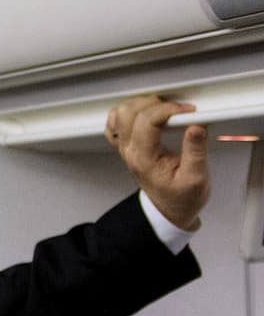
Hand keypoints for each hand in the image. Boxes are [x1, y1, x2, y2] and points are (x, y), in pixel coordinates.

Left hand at [105, 95, 209, 230]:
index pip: (147, 122)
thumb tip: (197, 126)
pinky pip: (117, 124)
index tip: (189, 112)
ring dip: (142, 105)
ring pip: (120, 115)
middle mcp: (131, 151)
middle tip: (179, 110)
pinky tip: (147, 113)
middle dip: (156, 104)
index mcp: (144, 159)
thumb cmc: (182, 199)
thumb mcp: (196, 178)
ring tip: (166, 109)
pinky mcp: (130, 146)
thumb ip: (196, 151)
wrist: (169, 211)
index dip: (169, 110)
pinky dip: (130, 112)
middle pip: (129, 113)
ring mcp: (127, 148)